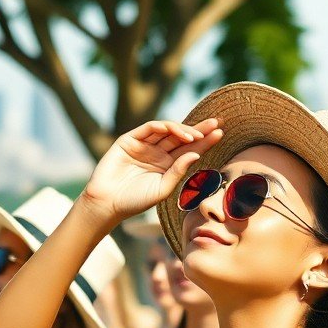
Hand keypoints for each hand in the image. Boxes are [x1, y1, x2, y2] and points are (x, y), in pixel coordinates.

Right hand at [81, 119, 221, 220]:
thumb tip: (196, 153)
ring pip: (167, 130)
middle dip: (199, 129)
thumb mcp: (162, 188)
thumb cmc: (135, 201)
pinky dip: (162, 126)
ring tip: (196, 134)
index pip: (189, 149)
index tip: (221, 134)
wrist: (107, 204)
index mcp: (168, 165)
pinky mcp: (129, 140)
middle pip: (181, 136)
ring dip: (182, 129)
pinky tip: (175, 131)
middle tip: (216, 123)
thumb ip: (178, 171)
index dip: (205, 141)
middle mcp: (158, 152)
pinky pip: (148, 128)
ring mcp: (144, 145)